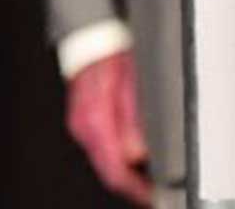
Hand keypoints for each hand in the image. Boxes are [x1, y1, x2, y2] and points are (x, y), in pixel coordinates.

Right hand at [65, 50, 150, 204]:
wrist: (92, 41)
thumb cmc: (113, 57)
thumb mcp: (133, 88)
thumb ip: (134, 123)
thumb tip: (138, 154)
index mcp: (96, 121)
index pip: (114, 171)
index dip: (135, 189)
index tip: (153, 196)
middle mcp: (84, 127)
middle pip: (108, 169)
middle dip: (131, 184)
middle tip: (153, 189)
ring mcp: (81, 125)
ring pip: (104, 160)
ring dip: (124, 171)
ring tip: (148, 175)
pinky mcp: (82, 120)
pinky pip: (100, 147)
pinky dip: (115, 156)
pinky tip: (131, 155)